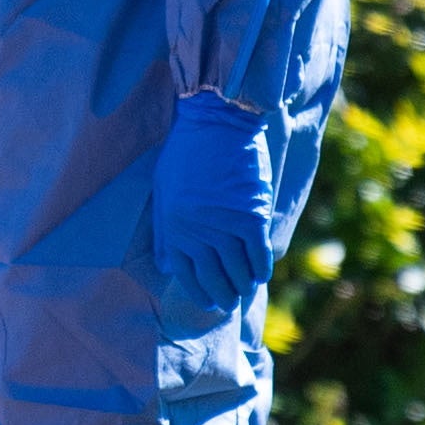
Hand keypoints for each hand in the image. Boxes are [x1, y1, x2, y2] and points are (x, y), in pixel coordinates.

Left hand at [149, 93, 280, 308]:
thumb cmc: (186, 152)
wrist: (216, 121)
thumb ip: (164, 230)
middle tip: (230, 303)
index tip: (208, 302)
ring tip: (247, 290)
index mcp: (174, 226)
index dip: (199, 292)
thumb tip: (167, 266)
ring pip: (238, 269)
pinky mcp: (251, 215)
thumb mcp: (163, 191)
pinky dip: (261, 267)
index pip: (186, 274)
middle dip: (223, 295)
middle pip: (214, 277)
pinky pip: (258, 253)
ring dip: (244, 285)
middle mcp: (198, 231)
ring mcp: (226, 224)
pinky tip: (261, 274)